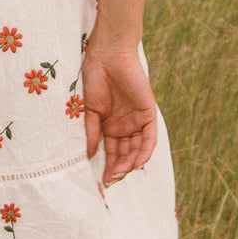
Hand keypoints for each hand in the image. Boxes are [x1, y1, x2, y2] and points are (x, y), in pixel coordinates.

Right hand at [82, 41, 157, 186]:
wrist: (108, 56)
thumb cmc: (95, 77)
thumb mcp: (89, 110)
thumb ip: (91, 132)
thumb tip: (88, 156)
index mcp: (109, 125)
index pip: (111, 152)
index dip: (107, 167)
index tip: (101, 182)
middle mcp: (125, 125)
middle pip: (125, 154)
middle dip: (118, 169)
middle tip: (110, 181)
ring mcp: (137, 120)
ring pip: (137, 149)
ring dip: (130, 164)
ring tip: (119, 174)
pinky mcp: (148, 113)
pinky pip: (149, 138)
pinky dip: (144, 152)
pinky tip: (136, 164)